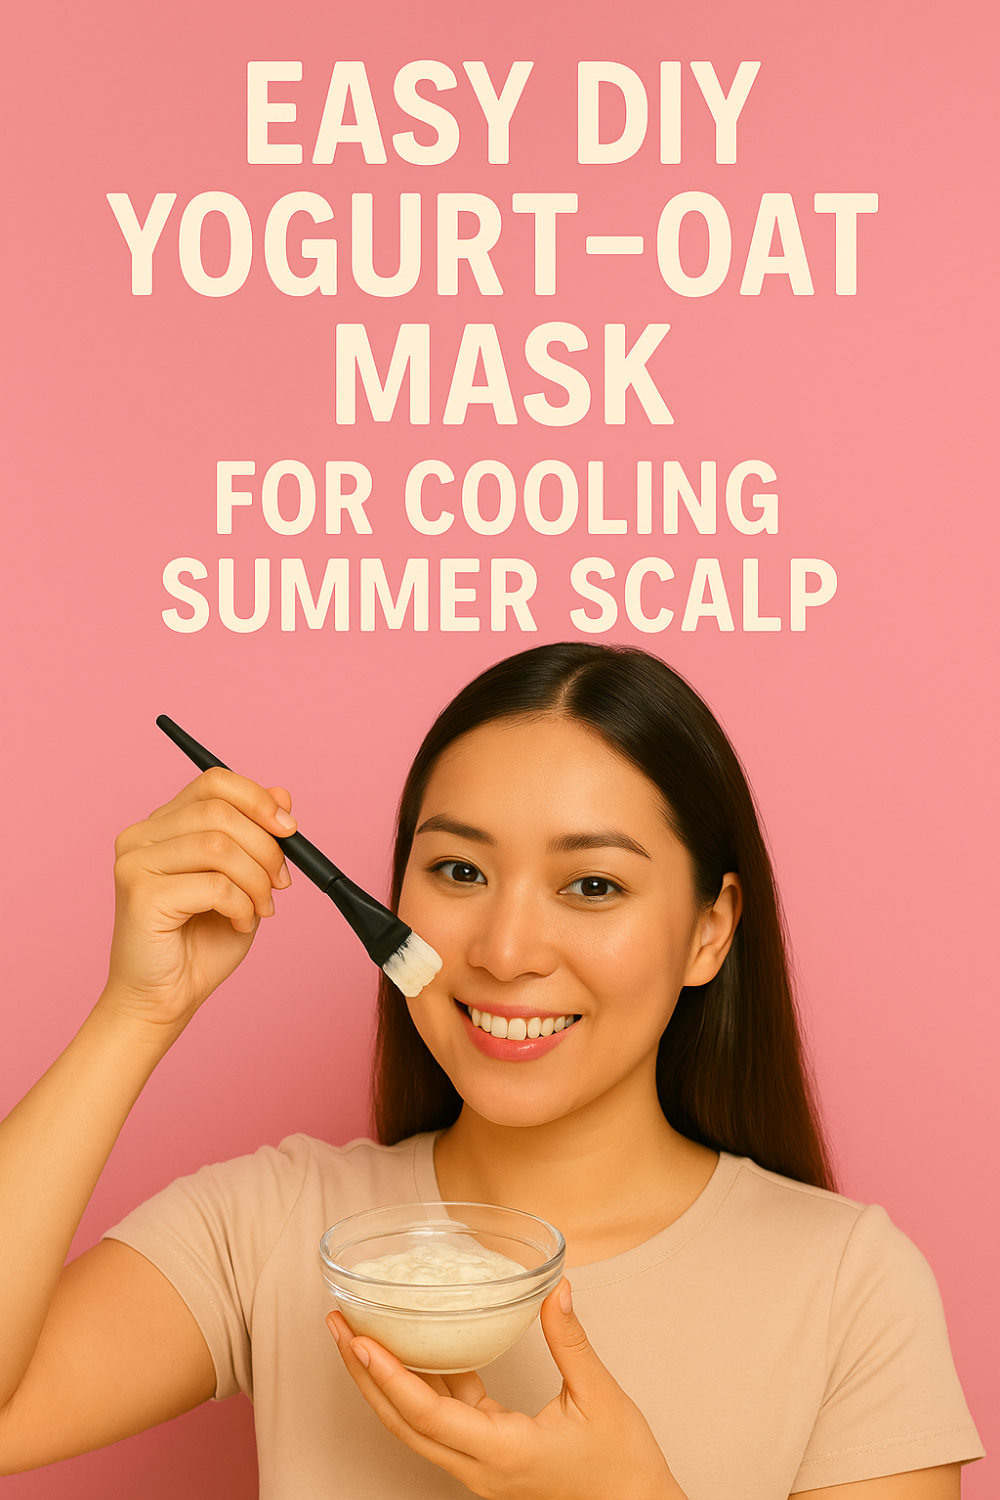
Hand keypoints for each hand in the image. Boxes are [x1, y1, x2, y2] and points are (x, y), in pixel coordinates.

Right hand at [100, 767, 295, 1033]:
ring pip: (219, 846)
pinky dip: (241, 904)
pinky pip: (214, 885)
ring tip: (260, 908)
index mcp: (163, 824)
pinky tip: (239, 922)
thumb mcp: (243, 880)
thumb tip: (282, 794)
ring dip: (256, 880)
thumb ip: (257, 837)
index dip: (257, 799)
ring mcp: (135, 863)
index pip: (213, 781)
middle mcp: (141, 836)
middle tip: (280, 884)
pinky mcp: (141, 894)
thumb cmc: (200, 941)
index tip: (289, 829)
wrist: (165, 997)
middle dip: (265, 848)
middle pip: (219, 811)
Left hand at [328, 1278, 685, 1499]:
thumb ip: (570, 1342)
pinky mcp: (489, 1460)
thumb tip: (555, 1289)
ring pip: (416, 1426)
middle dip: (365, 1374)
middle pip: (404, 1422)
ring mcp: (480, 1467)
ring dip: (384, 1382)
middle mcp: (480, 1466)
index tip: (361, 1340)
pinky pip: (443, 1423)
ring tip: (359, 1335)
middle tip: (338, 1326)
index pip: (430, 1415)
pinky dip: (422, 1388)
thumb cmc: (622, 1465)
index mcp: (503, 1453)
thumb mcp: (600, 1397)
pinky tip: (416, 1350)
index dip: (391, 1376)